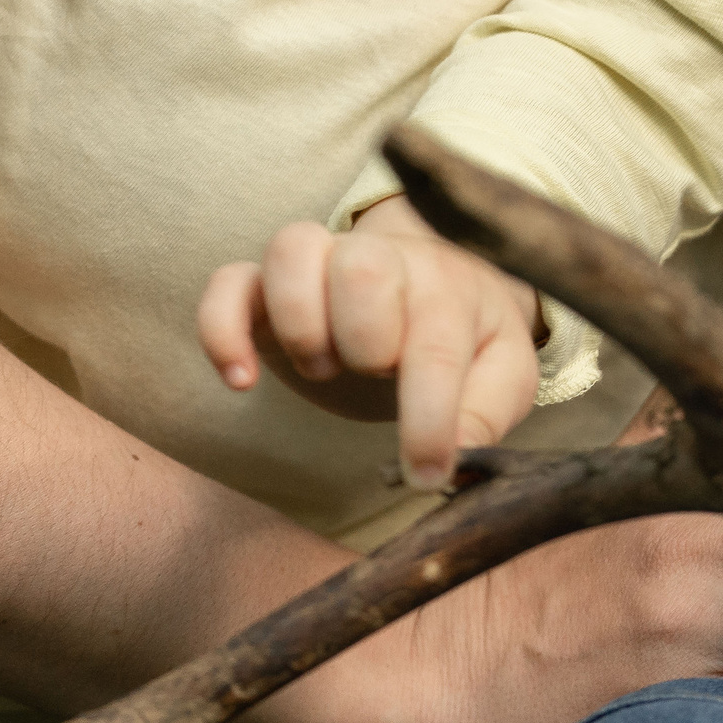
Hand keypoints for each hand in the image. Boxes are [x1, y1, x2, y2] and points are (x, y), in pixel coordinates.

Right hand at [199, 197, 542, 490]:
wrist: (438, 278)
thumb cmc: (467, 333)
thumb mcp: (501, 372)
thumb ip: (489, 409)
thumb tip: (454, 459)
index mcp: (447, 289)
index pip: (437, 344)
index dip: (429, 419)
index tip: (426, 474)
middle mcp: (384, 261)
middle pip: (363, 267)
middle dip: (367, 339)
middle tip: (376, 374)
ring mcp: (322, 265)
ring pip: (292, 248)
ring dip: (301, 321)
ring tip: (323, 366)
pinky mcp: (267, 287)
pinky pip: (227, 282)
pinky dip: (221, 328)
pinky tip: (241, 380)